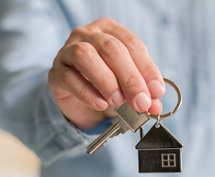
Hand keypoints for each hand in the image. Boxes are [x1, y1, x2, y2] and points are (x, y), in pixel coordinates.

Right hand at [48, 18, 164, 129]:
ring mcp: (68, 51)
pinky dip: (87, 93)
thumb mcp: (128, 86)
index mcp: (111, 31)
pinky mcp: (56, 72)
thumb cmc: (108, 85)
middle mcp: (88, 35)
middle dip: (130, 78)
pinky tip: (100, 104)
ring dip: (107, 81)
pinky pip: (69, 78)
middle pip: (111, 49)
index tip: (157, 92)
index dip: (147, 69)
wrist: (81, 99)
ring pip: (86, 56)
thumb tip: (155, 106)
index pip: (133, 44)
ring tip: (117, 101)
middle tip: (140, 102)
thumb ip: (142, 92)